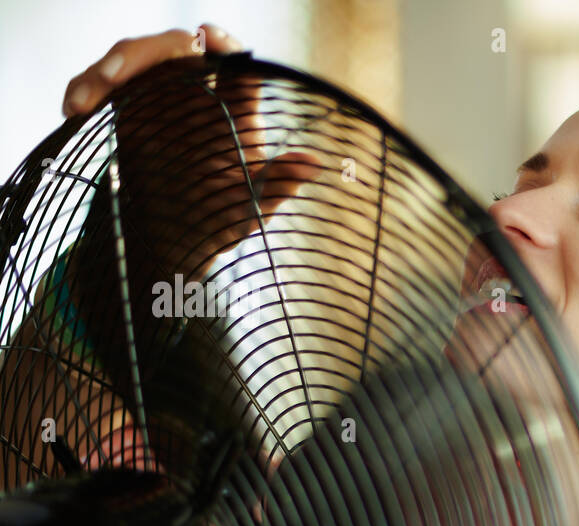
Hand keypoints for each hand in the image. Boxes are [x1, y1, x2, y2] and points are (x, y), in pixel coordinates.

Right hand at [61, 24, 319, 278]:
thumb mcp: (253, 206)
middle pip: (176, 46)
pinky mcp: (128, 106)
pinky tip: (73, 108)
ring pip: (135, 57)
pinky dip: (86, 88)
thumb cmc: (224, 218)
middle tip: (118, 74)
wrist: (180, 242)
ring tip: (86, 98)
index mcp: (236, 104)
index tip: (209, 38)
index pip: (234, 59)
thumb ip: (279, 182)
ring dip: (108, 69)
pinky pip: (103, 84)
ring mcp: (161, 94)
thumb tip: (314, 165)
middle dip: (148, 51)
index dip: (224, 43)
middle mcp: (199, 90)